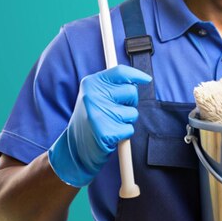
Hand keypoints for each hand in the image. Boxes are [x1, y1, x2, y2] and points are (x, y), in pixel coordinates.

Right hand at [48, 65, 151, 186]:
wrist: (75, 148)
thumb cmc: (90, 119)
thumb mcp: (94, 95)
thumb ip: (112, 85)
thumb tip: (136, 80)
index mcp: (91, 83)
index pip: (120, 72)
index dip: (136, 74)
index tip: (146, 79)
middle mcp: (93, 96)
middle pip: (131, 91)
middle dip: (130, 102)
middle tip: (116, 110)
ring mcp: (99, 114)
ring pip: (133, 112)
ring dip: (127, 120)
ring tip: (111, 123)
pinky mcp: (106, 132)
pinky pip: (130, 129)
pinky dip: (124, 134)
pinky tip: (111, 134)